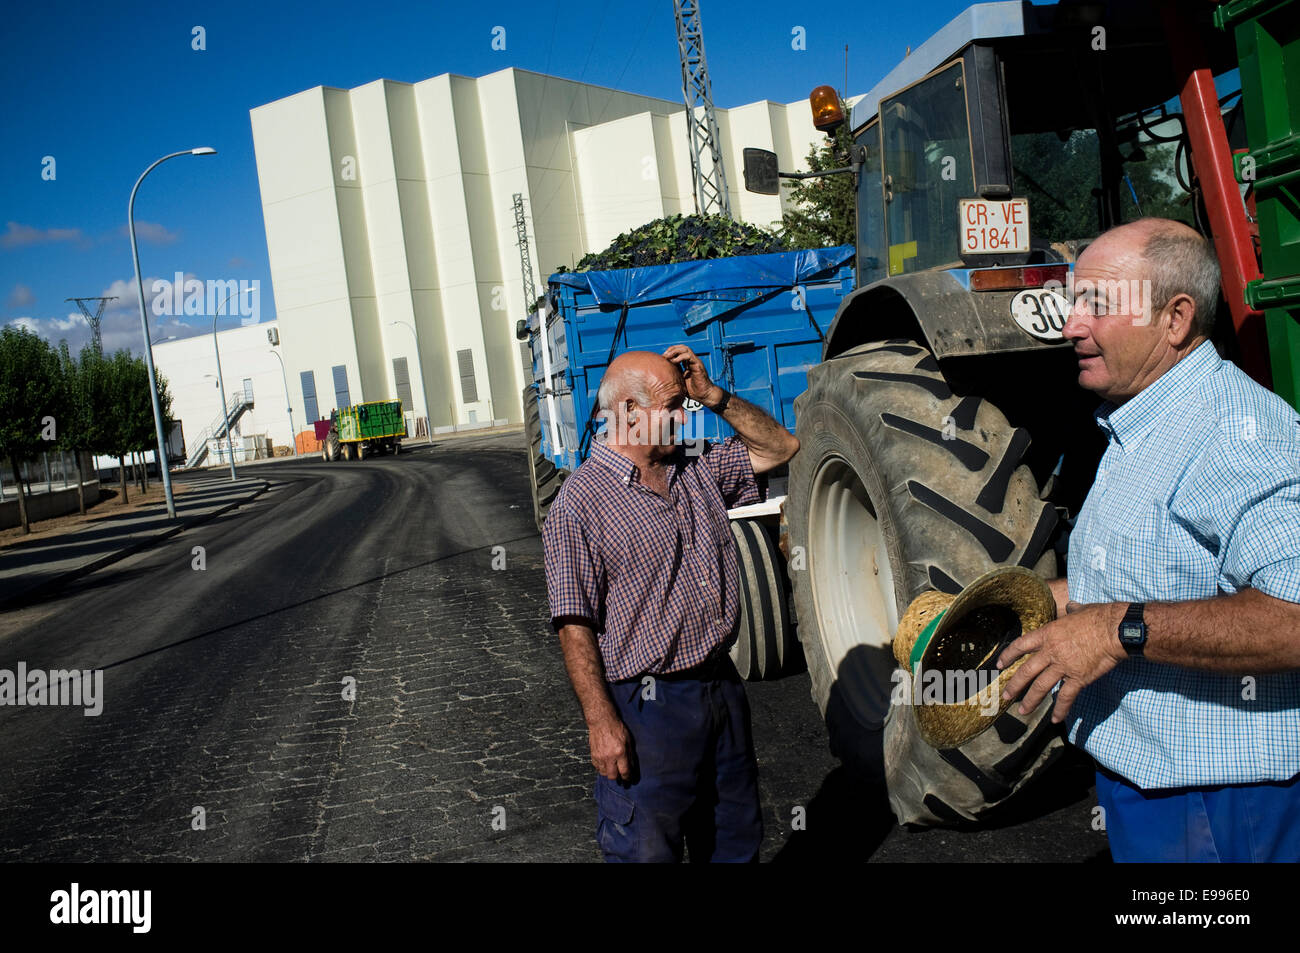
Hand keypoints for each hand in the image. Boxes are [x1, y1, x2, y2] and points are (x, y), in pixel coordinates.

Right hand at [588, 713, 634, 780]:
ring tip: (612, 768)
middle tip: (620, 775)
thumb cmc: (616, 728)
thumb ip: (630, 755)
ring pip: (604, 773)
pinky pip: (597, 768)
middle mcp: (609, 757)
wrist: (602, 721)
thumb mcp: (628, 740)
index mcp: (620, 752)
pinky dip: (602, 768)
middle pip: (613, 776)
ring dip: (609, 773)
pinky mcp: (593, 755)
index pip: (624, 771)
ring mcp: (600, 757)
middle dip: (618, 777)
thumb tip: (631, 767)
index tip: (628, 779)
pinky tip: (605, 764)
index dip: (627, 777)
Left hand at [663, 344, 720, 405]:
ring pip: (685, 349)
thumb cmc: (693, 390)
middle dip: (671, 349)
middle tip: (664, 356)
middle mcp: (692, 361)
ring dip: (675, 351)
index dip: (670, 352)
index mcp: (688, 363)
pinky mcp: (698, 365)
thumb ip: (674, 374)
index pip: (679, 351)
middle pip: (682, 347)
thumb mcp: (680, 381)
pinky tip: (674, 362)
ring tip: (668, 357)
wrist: (704, 395)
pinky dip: (680, 357)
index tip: (662, 358)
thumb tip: (663, 374)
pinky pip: (689, 356)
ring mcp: (695, 362)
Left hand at [996, 602, 1126, 723]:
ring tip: (1022, 711)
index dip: (1008, 655)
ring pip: (1041, 686)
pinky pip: (1066, 697)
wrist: (1116, 630)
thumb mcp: (1079, 610)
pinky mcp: (1078, 678)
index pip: (1020, 645)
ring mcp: (1063, 666)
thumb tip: (1071, 606)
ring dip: (1030, 700)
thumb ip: (1071, 611)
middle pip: (1026, 671)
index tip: (999, 664)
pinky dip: (1060, 710)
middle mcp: (1051, 651)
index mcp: (1047, 634)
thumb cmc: (1099, 617)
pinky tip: (1056, 720)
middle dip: (1014, 685)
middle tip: (1005, 696)